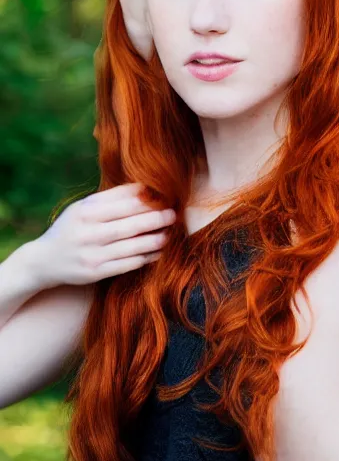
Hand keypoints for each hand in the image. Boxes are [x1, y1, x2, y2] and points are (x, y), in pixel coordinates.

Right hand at [32, 183, 175, 288]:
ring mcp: (91, 255)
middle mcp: (88, 234)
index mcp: (85, 213)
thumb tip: (144, 186)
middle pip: (130, 226)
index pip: (123, 205)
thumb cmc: (72, 227)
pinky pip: (127, 264)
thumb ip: (112, 197)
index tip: (164, 198)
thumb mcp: (84, 207)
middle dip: (155, 219)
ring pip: (131, 247)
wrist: (44, 261)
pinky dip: (146, 258)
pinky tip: (158, 252)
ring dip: (155, 240)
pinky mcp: (95, 273)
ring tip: (170, 233)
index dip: (147, 202)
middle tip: (173, 214)